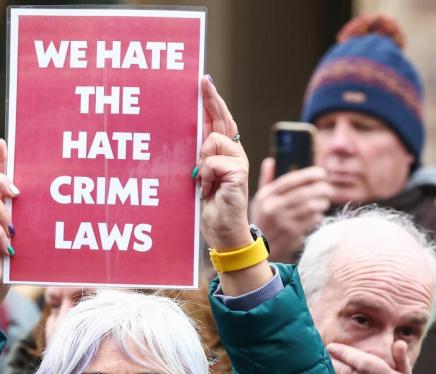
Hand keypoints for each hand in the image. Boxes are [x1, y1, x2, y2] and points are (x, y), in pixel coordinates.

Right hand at [0, 139, 15, 337]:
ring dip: (4, 215)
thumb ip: (19, 216)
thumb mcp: (18, 236)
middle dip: (0, 180)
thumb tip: (28, 195)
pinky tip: (7, 249)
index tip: (5, 142)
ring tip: (13, 233)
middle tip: (17, 194)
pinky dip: (0, 235)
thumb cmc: (6, 266)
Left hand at [197, 75, 251, 250]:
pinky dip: (206, 175)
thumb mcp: (200, 177)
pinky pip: (212, 161)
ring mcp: (239, 161)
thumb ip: (200, 155)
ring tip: (204, 182)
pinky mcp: (239, 172)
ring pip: (211, 141)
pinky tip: (210, 189)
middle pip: (222, 119)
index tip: (203, 80)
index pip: (218, 120)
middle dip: (211, 99)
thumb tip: (196, 132)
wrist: (222, 231)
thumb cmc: (210, 206)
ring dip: (201, 163)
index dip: (211, 100)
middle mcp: (234, 152)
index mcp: (224, 152)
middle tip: (202, 80)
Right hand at [249, 161, 331, 262]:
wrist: (257, 250)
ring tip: (324, 201)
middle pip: (304, 193)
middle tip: (328, 189)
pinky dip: (318, 216)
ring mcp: (283, 222)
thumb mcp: (260, 201)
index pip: (291, 180)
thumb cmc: (262, 221)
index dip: (309, 175)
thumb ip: (266, 180)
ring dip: (322, 203)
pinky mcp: (292, 234)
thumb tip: (270, 161)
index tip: (321, 173)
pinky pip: (312, 220)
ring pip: (310, 206)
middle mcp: (273, 208)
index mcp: (266, 197)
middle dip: (320, 189)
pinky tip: (318, 215)